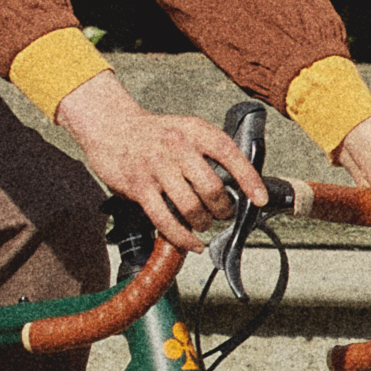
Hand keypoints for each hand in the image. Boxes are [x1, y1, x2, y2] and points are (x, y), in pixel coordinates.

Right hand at [53, 73, 271, 252]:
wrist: (110, 126)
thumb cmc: (152, 133)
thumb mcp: (184, 129)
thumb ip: (205, 151)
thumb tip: (235, 184)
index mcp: (193, 130)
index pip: (229, 153)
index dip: (248, 178)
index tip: (260, 199)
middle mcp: (176, 146)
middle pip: (211, 188)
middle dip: (223, 209)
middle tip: (223, 214)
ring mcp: (156, 167)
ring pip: (191, 207)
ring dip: (203, 223)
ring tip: (203, 224)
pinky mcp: (138, 187)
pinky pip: (165, 220)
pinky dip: (183, 237)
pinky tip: (192, 243)